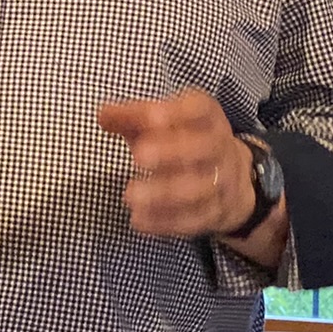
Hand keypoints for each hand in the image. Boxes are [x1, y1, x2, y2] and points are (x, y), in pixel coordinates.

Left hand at [98, 89, 254, 237]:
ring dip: (164, 194)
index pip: (202, 109)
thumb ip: (132, 117)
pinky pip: (195, 219)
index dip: (180, 113)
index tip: (152, 117)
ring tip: (130, 195)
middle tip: (138, 156)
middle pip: (203, 149)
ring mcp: (220, 182)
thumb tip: (103, 115)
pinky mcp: (215, 213)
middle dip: (171, 152)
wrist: (229, 178)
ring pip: (198, 189)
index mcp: (207, 118)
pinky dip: (166, 222)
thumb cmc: (182, 140)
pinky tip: (138, 219)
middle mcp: (219, 148)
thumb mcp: (161, 121)